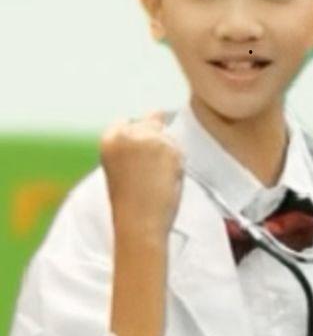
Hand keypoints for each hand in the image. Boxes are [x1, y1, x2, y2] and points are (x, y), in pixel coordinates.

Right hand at [100, 111, 184, 243]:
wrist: (138, 225)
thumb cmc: (130, 201)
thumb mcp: (124, 163)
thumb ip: (137, 138)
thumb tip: (158, 110)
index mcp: (109, 138)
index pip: (127, 124)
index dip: (136, 143)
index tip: (135, 163)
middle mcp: (127, 133)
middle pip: (151, 126)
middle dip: (154, 147)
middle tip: (146, 177)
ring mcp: (148, 138)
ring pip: (168, 138)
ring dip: (168, 158)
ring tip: (154, 182)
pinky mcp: (167, 148)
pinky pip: (180, 151)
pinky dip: (177, 167)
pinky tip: (164, 182)